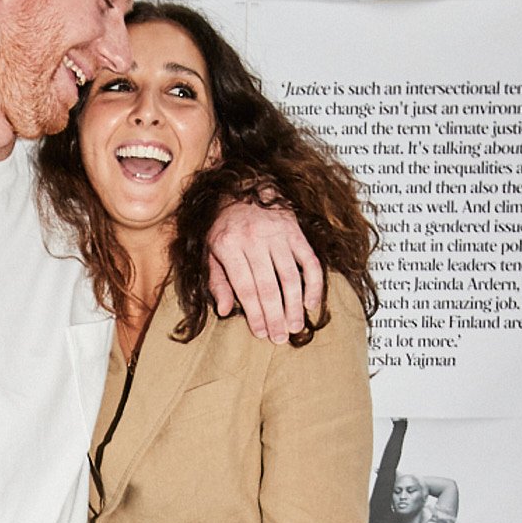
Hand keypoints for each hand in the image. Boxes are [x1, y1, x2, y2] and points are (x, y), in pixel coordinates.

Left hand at [207, 197, 324, 343]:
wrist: (243, 185)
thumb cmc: (224, 223)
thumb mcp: (209, 250)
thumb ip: (217, 281)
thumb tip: (224, 310)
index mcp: (229, 245)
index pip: (245, 287)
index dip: (255, 313)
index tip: (261, 333)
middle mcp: (254, 239)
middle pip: (269, 286)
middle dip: (275, 315)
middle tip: (281, 338)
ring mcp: (278, 234)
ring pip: (290, 276)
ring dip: (294, 305)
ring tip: (296, 327)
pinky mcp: (295, 231)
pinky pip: (309, 260)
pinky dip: (313, 283)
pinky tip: (311, 303)